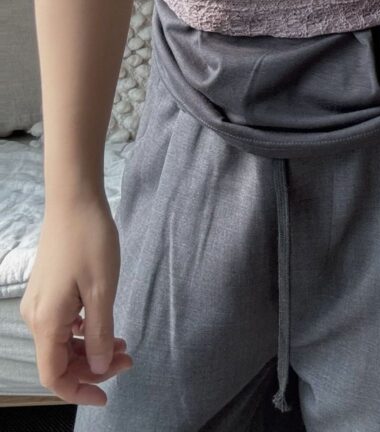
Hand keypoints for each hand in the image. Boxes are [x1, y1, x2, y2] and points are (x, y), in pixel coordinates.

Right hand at [19, 193, 132, 405]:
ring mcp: (41, 302)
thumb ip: (99, 333)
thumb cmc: (90, 241)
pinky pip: (62, 324)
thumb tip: (97, 368)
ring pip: (62, 343)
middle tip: (128, 357)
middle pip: (59, 361)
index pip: (55, 376)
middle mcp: (37, 316)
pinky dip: (84, 331)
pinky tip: (105, 323)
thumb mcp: (102, 290)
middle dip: (93, 368)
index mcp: (47, 321)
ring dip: (90, 349)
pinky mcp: (49, 289)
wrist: (74, 200)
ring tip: (122, 342)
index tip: (108, 395)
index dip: (80, 391)